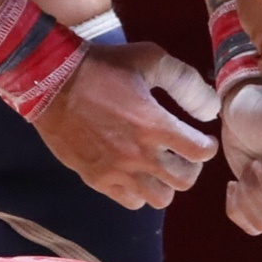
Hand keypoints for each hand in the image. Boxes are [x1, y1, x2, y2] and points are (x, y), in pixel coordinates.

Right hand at [35, 41, 218, 209]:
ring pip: (160, 198)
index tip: (202, 138)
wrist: (51, 82)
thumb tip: (210, 110)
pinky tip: (136, 173)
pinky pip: (131, 202)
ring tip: (160, 166)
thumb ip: (186, 83)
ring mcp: (117, 171)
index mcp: (154, 124)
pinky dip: (140, 191)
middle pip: (184, 181)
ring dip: (166, 182)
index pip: (200, 152)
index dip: (207, 146)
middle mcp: (139, 154)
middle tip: (183, 153)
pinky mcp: (97, 179)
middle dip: (190, 167)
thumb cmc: (103, 67)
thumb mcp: (150, 59)